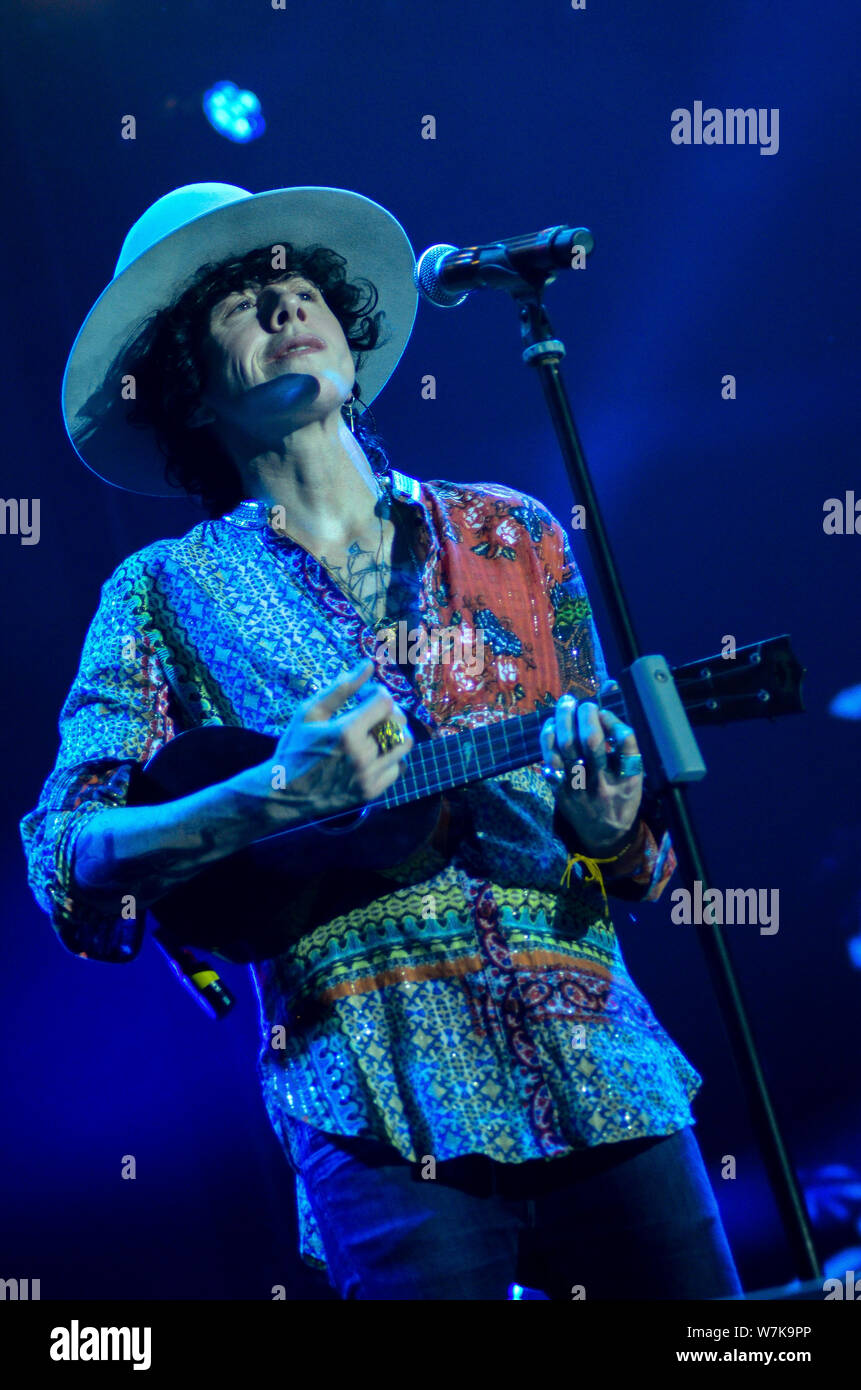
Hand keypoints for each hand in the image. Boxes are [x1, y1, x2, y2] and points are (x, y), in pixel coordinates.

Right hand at [245, 659, 413, 827]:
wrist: (285, 792)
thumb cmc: (295, 747)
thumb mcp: (310, 712)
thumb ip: (341, 688)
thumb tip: (369, 665)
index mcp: (345, 732)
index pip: (385, 701)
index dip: (377, 692)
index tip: (365, 695)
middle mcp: (361, 756)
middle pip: (399, 722)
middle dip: (388, 710)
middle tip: (371, 712)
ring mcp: (368, 776)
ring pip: (404, 745)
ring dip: (394, 732)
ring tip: (376, 731)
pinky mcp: (371, 792)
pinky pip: (399, 767)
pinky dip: (392, 756)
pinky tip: (374, 752)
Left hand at [539, 694, 642, 853]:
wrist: (604, 835)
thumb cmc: (622, 797)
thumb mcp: (634, 775)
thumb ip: (624, 741)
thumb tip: (610, 691)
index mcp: (629, 779)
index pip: (625, 743)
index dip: (615, 723)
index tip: (606, 714)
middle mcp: (604, 783)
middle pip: (591, 741)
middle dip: (586, 715)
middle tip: (585, 703)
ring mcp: (579, 787)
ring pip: (567, 747)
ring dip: (564, 719)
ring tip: (567, 703)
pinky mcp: (560, 790)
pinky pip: (549, 760)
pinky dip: (547, 739)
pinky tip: (551, 726)